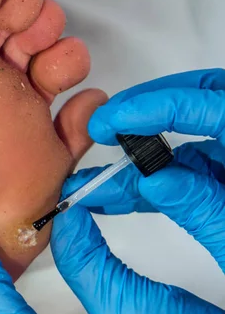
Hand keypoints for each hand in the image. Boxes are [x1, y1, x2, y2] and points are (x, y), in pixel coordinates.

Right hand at [63, 68, 224, 268]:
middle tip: (104, 129)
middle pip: (203, 104)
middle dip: (146, 114)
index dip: (158, 107)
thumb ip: (204, 209)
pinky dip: (155, 184)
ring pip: (190, 146)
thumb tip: (156, 179)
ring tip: (99, 184)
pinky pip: (191, 174)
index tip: (113, 122)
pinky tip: (122, 197)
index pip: (215, 108)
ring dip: (141, 164)